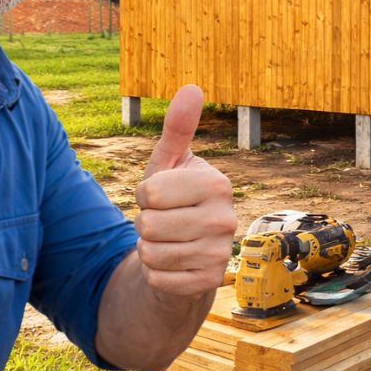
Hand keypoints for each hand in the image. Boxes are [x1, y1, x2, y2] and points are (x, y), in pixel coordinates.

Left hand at [133, 84, 235, 297]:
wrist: (183, 253)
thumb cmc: (172, 201)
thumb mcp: (169, 164)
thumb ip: (178, 128)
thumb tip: (192, 87)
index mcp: (217, 184)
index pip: (150, 193)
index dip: (144, 195)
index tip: (159, 197)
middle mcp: (226, 219)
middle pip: (148, 224)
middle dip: (144, 224)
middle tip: (162, 222)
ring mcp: (221, 254)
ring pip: (151, 253)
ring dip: (148, 249)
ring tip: (166, 242)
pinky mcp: (208, 283)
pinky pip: (158, 279)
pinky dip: (155, 274)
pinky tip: (171, 265)